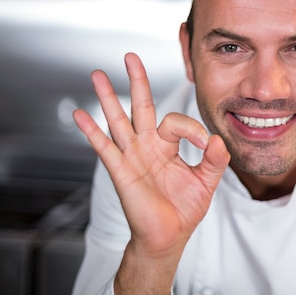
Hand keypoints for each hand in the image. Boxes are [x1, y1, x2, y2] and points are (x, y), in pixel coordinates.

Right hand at [73, 52, 229, 258]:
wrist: (168, 237)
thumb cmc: (184, 209)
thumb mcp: (206, 181)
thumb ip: (214, 159)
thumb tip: (215, 138)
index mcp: (167, 145)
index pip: (176, 121)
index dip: (190, 126)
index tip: (203, 143)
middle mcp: (147, 145)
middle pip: (141, 105)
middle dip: (136, 80)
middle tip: (130, 56)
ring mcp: (131, 156)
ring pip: (118, 120)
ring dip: (108, 97)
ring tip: (98, 74)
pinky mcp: (120, 171)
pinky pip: (104, 147)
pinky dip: (91, 131)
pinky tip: (79, 114)